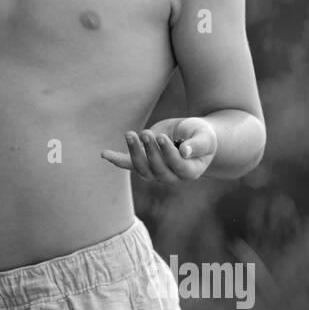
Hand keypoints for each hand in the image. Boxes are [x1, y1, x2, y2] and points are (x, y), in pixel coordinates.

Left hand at [101, 117, 217, 182]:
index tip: (161, 137)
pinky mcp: (143, 162)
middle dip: (150, 151)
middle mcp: (171, 176)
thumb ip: (197, 144)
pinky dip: (116, 159)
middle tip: (146, 133)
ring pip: (142, 167)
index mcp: (189, 171)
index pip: (177, 166)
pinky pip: (128, 164)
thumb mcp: (204, 136)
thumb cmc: (201, 135)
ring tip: (130, 134)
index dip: (168, 154)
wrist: (191, 134)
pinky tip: (105, 154)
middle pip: (157, 169)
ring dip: (134, 151)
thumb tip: (184, 152)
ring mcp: (155, 172)